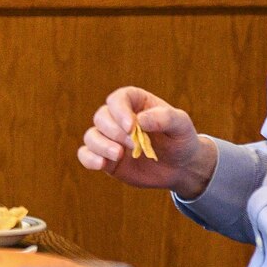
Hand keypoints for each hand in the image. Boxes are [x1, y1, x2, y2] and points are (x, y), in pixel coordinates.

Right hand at [77, 87, 216, 199]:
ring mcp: (110, 139)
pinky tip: (102, 164)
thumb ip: (164, 118)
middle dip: (114, 131)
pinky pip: (85, 154)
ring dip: (101, 145)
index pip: (117, 99)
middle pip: (101, 117)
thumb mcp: (181, 125)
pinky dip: (89, 158)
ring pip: (91, 136)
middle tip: (134, 144)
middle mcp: (118, 119)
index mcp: (135, 103)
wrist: (181, 167)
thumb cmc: (181, 140)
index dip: (119, 110)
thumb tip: (140, 120)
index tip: (131, 126)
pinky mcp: (105, 157)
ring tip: (120, 155)